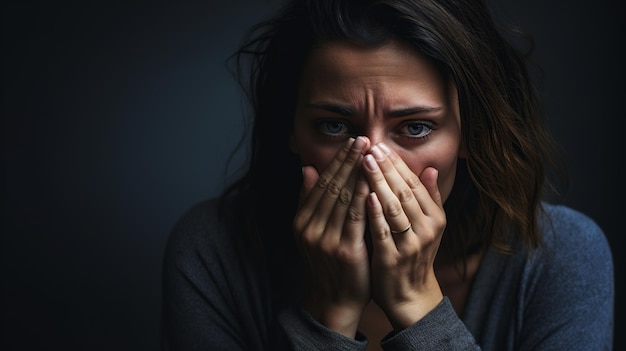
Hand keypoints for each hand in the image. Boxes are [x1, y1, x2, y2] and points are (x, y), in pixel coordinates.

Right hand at [293, 137, 371, 337]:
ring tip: (371, 153)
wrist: (332, 301)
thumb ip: (308, 201)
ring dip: (358, 173)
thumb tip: (307, 169)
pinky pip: (357, 218)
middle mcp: (311, 228)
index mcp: (302, 221)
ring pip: (345, 198)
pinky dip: (365, 198)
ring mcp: (327, 240)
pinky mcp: (346, 251)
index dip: (337, 160)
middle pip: (333, 186)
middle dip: (349, 161)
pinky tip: (374, 182)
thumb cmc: (327, 263)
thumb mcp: (311, 231)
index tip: (351, 141)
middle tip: (363, 138)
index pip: (322, 183)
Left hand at [361, 142, 444, 329]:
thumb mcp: (428, 227)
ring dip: (379, 183)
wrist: (410, 296)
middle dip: (387, 167)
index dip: (398, 163)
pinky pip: (383, 232)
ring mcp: (410, 245)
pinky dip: (375, 213)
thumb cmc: (413, 255)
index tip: (381, 145)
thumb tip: (430, 168)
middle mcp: (426, 229)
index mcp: (434, 218)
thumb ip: (428, 198)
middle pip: (404, 191)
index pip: (415, 183)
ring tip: (365, 162)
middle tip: (370, 146)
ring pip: (394, 207)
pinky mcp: (392, 259)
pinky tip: (365, 196)